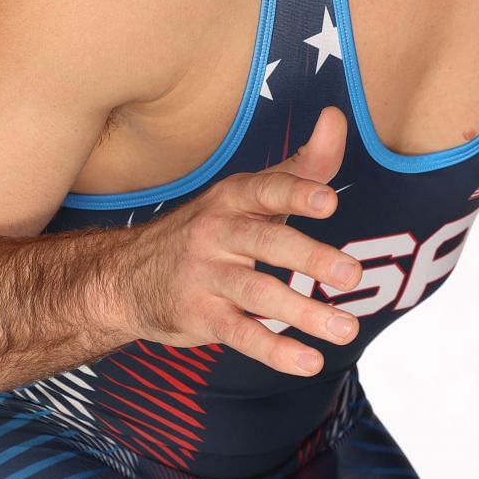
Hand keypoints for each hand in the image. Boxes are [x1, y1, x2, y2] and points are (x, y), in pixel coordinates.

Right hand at [118, 106, 364, 375]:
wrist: (126, 276)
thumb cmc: (212, 229)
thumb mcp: (249, 194)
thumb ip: (303, 165)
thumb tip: (337, 116)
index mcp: (234, 198)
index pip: (267, 189)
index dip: (298, 194)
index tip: (330, 201)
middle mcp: (217, 232)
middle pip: (266, 243)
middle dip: (310, 258)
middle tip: (353, 274)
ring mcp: (205, 276)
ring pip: (258, 295)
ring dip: (305, 313)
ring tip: (347, 330)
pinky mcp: (199, 316)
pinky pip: (240, 335)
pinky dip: (275, 351)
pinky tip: (309, 362)